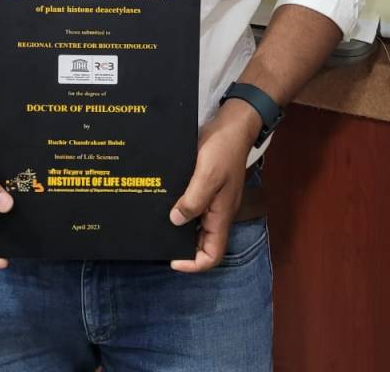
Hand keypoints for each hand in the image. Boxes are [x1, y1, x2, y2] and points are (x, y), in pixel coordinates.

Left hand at [168, 101, 258, 272]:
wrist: (233, 124)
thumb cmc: (222, 150)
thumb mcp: (207, 175)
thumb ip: (193, 200)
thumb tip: (176, 221)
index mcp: (221, 215)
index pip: (212, 255)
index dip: (194, 265)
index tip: (172, 260)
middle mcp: (218, 212)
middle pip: (202, 242)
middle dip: (183, 247)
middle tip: (158, 240)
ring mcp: (213, 198)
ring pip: (196, 224)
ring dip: (179, 226)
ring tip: (156, 222)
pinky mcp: (206, 185)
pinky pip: (193, 204)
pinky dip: (180, 207)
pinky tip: (165, 200)